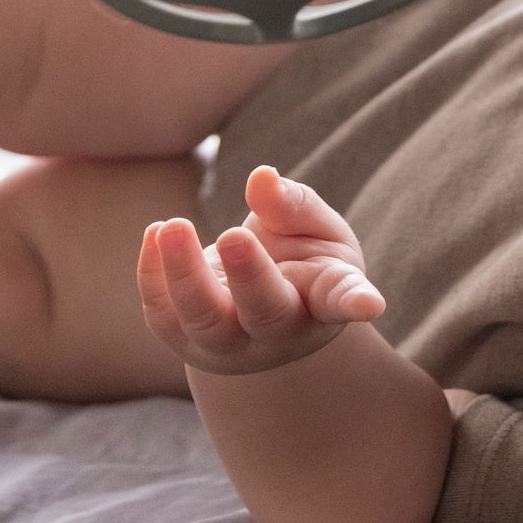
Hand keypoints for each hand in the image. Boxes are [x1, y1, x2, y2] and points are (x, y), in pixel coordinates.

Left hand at [136, 166, 387, 377]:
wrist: (257, 311)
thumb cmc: (301, 262)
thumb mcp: (314, 229)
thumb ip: (292, 204)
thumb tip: (262, 178)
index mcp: (324, 300)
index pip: (341, 302)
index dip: (356, 303)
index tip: (371, 305)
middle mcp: (278, 332)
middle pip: (264, 312)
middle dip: (248, 275)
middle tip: (233, 233)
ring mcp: (227, 343)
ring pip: (204, 319)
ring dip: (184, 273)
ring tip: (172, 226)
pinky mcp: (182, 339)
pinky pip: (162, 314)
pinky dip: (152, 275)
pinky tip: (155, 232)